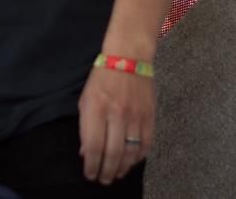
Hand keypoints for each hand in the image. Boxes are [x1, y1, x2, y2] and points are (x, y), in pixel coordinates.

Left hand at [78, 65, 154, 183]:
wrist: (128, 56)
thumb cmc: (102, 77)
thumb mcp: (86, 98)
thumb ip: (85, 126)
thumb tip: (86, 152)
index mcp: (96, 107)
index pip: (94, 146)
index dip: (92, 165)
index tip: (89, 174)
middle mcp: (116, 113)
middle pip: (113, 153)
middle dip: (106, 171)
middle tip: (103, 180)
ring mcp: (135, 115)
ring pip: (130, 152)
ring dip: (122, 168)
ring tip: (116, 174)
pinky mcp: (149, 115)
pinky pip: (146, 143)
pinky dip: (138, 157)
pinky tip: (131, 161)